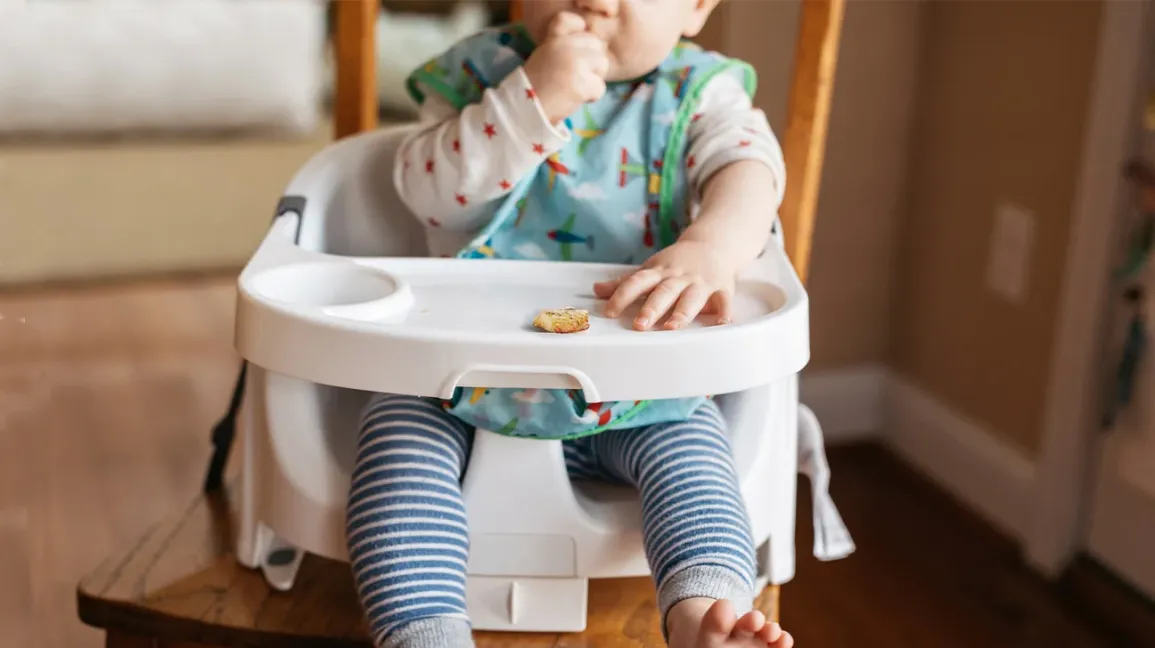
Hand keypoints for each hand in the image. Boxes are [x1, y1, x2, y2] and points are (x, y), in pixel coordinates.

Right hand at [521, 12, 608, 123]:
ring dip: (593, 78)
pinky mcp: (582, 83)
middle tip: (575, 76)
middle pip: (596, 44)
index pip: (577, 21)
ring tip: (575, 87)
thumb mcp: (545, 54)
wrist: (525, 109)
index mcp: (554, 38)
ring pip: (602, 64)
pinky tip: (575, 98)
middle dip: (591, 61)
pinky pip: (600, 87)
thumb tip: (592, 41)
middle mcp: (565, 45)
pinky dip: (592, 96)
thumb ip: (564, 43)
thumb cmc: (536, 85)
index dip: (582, 37)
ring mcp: (575, 63)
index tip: (574, 54)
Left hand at [594, 240, 737, 330]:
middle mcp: (678, 277)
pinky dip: (724, 311)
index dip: (621, 296)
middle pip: (663, 292)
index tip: (609, 312)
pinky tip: (721, 322)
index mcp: (658, 272)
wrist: (713, 243)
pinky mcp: (721, 288)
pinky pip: (723, 300)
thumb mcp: (650, 267)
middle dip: (651, 308)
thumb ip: (625, 282)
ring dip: (682, 312)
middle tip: (639, 325)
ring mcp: (700, 282)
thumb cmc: (677, 262)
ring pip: (690, 297)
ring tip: (672, 327)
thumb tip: (597, 291)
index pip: (636, 282)